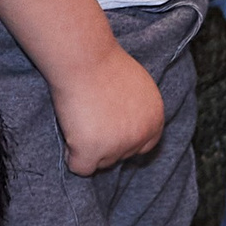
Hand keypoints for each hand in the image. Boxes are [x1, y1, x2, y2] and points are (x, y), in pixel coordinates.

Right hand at [48, 39, 165, 174]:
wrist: (84, 57)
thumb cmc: (104, 64)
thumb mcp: (136, 86)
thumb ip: (137, 111)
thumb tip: (127, 127)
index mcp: (155, 118)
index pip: (144, 145)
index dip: (124, 138)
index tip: (108, 128)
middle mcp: (141, 135)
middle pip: (120, 157)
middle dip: (104, 144)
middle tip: (90, 117)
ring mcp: (117, 146)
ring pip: (100, 163)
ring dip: (88, 147)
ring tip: (80, 117)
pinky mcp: (92, 151)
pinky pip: (80, 168)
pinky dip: (72, 156)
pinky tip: (69, 134)